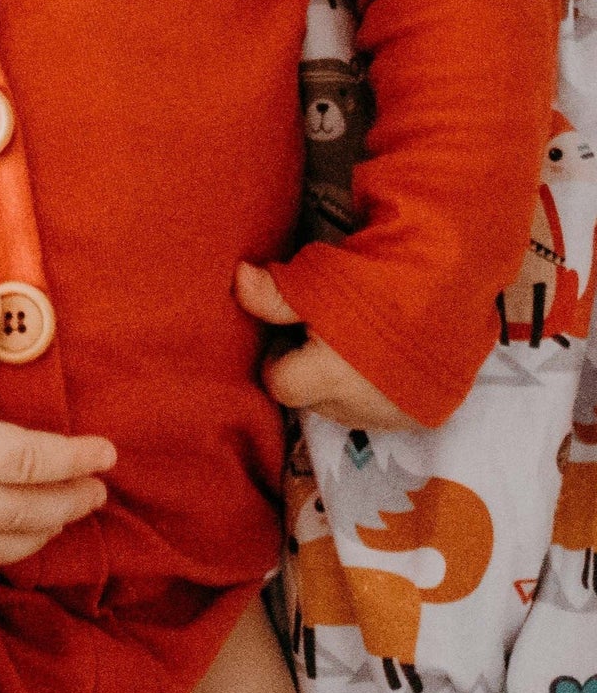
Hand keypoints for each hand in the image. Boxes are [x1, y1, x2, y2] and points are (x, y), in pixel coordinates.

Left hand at [233, 262, 414, 430]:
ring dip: (343, 387)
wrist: (456, 280)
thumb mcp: (316, 280)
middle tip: (321, 335)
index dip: (278, 360)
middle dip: (309, 374)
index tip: (288, 336)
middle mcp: (364, 406)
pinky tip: (385, 363)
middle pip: (313, 401)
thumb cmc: (376, 277)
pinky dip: (377, 393)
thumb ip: (272, 295)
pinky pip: (384, 414)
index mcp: (331, 378)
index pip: (280, 386)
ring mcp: (398, 415)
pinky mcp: (428, 414)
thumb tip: (236, 282)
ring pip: (348, 411)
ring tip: (355, 347)